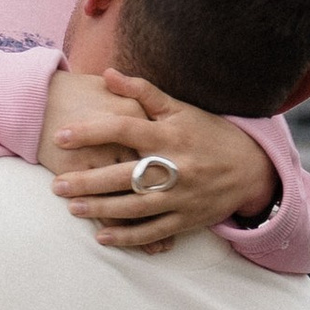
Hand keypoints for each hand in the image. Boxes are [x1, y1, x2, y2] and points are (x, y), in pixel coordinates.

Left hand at [44, 71, 276, 253]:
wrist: (252, 169)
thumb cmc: (208, 134)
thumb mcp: (180, 109)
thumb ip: (142, 92)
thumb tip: (106, 73)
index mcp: (169, 135)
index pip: (123, 129)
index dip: (90, 132)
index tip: (60, 136)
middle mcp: (174, 166)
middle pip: (123, 175)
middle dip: (88, 181)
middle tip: (57, 185)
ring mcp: (180, 196)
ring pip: (134, 207)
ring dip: (100, 209)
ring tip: (72, 208)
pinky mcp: (186, 219)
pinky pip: (153, 231)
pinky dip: (127, 236)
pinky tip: (102, 236)